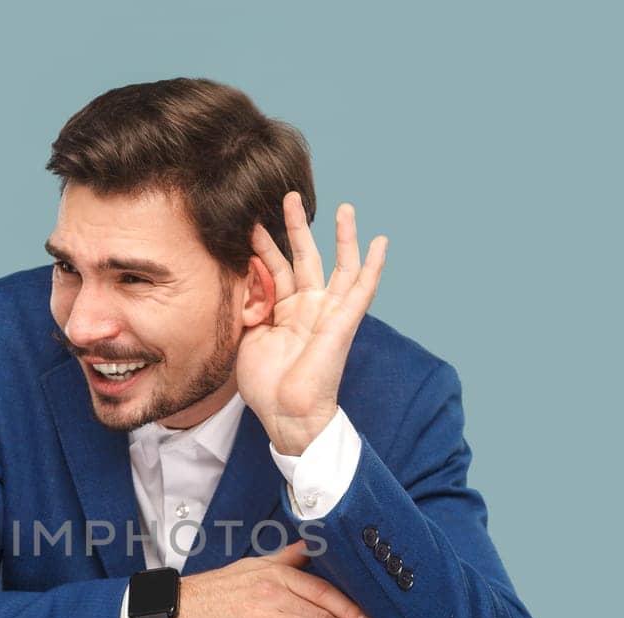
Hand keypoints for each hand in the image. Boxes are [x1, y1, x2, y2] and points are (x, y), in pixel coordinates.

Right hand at [171, 540, 380, 617]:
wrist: (180, 609)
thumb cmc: (219, 590)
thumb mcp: (254, 566)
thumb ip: (288, 558)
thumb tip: (313, 545)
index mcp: (278, 574)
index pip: (324, 590)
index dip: (351, 607)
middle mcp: (273, 592)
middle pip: (321, 611)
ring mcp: (259, 616)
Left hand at [237, 191, 387, 455]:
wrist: (286, 415)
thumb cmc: (266, 386)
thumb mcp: (248, 337)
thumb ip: (249, 307)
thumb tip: (241, 278)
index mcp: (285, 312)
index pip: (274, 268)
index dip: (262, 245)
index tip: (248, 220)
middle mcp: (309, 308)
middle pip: (305, 258)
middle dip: (296, 227)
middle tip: (288, 196)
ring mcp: (327, 314)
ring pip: (338, 267)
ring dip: (341, 237)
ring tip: (344, 207)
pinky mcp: (342, 323)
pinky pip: (362, 291)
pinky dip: (373, 266)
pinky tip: (381, 242)